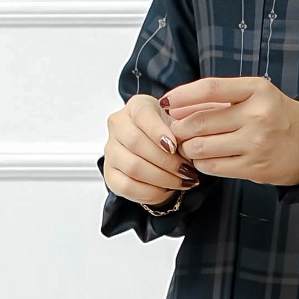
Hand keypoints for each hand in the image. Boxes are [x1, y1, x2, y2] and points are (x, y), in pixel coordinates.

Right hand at [103, 92, 196, 208]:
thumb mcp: (180, 124)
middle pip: (136, 143)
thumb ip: (183, 130)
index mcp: (136, 106)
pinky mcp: (110, 174)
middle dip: (166, 161)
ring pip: (132, 167)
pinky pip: (127, 187)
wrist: (160, 150)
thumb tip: (187, 146)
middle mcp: (118, 125)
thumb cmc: (171, 133)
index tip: (175, 146)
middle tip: (187, 171)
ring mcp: (111, 150)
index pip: (142, 115)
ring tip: (181, 182)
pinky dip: (150, 192)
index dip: (158, 132)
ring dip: (161, 178)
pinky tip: (166, 190)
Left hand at [161, 76, 298, 187]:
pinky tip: (205, 158)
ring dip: (188, 148)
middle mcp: (257, 115)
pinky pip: (213, 167)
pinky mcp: (254, 167)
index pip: (210, 88)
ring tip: (190, 145)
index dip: (182, 95)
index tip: (166, 102)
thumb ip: (219, 99)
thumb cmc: (278, 117)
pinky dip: (201, 163)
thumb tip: (176, 106)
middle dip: (179, 128)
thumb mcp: (255, 96)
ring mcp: (256, 144)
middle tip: (174, 131)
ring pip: (201, 147)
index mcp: (257, 90)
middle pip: (199, 122)